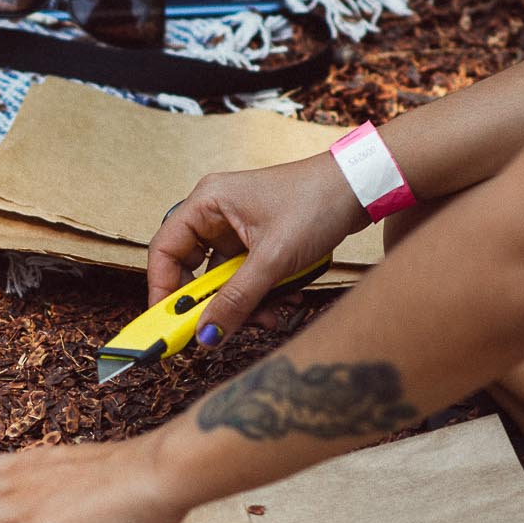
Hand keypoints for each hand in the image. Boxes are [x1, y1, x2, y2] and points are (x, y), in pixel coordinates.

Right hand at [148, 152, 366, 345]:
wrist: (362, 187)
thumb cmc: (317, 202)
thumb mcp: (273, 259)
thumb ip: (237, 300)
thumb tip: (205, 335)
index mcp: (207, 202)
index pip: (164, 250)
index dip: (161, 290)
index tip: (167, 324)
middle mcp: (216, 212)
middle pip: (193, 269)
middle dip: (212, 303)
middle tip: (221, 330)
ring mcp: (238, 226)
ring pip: (223, 279)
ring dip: (243, 303)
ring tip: (272, 316)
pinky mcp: (259, 239)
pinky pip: (246, 277)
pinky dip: (260, 295)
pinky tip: (284, 303)